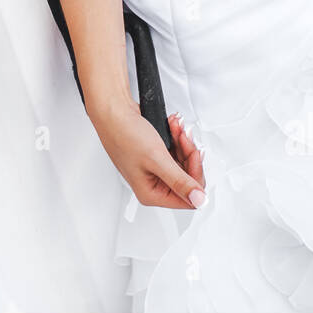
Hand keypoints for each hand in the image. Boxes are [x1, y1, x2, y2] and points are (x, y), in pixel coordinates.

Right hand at [88, 102, 205, 209]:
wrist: (113, 112)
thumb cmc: (124, 135)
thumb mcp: (157, 159)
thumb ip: (180, 181)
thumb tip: (199, 201)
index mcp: (151, 194)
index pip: (188, 198)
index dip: (196, 176)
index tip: (195, 155)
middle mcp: (154, 185)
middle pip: (188, 177)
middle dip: (189, 154)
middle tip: (183, 138)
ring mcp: (155, 170)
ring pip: (184, 162)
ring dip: (184, 143)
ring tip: (176, 130)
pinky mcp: (156, 157)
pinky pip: (177, 152)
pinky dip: (178, 138)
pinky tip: (172, 127)